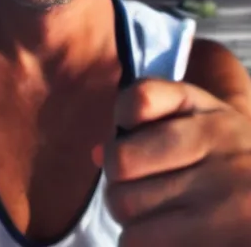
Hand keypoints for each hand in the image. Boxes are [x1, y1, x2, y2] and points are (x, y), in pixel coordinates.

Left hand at [94, 78, 250, 245]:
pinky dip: (141, 242)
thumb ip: (150, 124)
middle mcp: (220, 140)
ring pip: (126, 205)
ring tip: (156, 217)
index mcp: (210, 111)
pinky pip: (142, 241)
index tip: (135, 134)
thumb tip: (96, 154)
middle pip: (120, 161)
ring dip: (130, 217)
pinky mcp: (228, 229)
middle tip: (140, 190)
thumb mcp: (206, 128)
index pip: (140, 98)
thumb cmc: (236, 167)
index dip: (123, 118)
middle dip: (119, 180)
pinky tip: (163, 238)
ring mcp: (226, 188)